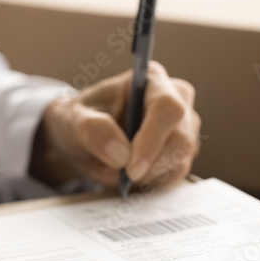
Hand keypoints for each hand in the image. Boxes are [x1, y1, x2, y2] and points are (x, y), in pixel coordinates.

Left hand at [29, 61, 198, 189]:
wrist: (84, 139)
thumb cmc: (82, 121)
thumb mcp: (75, 121)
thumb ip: (93, 131)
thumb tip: (120, 154)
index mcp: (151, 80)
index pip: (167, 108)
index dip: (152, 139)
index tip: (130, 168)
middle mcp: (176, 98)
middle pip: (180, 138)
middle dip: (150, 165)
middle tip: (121, 175)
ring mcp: (184, 125)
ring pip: (180, 159)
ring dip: (148, 174)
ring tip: (120, 169)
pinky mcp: (182, 150)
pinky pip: (176, 173)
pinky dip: (152, 180)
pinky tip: (131, 174)